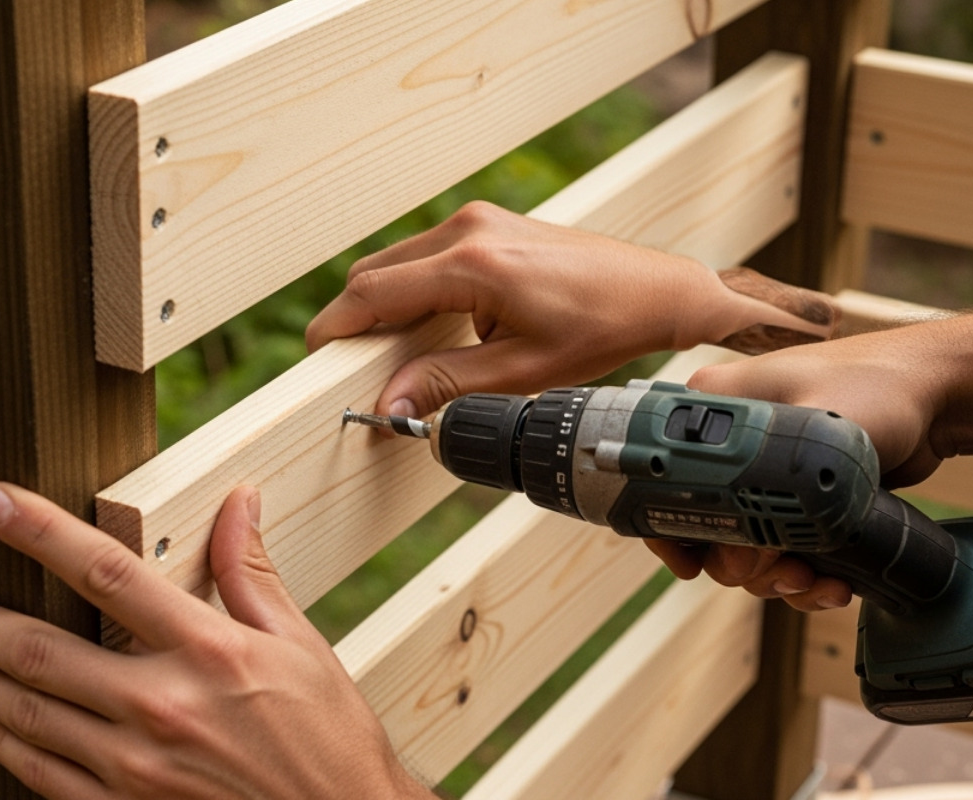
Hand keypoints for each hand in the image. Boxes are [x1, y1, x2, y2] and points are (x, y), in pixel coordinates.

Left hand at [0, 483, 434, 799]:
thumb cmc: (333, 747)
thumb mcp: (303, 648)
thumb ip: (252, 573)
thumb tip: (239, 501)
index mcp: (210, 652)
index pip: (107, 573)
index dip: (40, 532)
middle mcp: (164, 707)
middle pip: (41, 650)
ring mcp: (137, 771)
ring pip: (28, 713)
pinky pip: (42, 775)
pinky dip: (2, 742)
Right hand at [306, 201, 834, 418]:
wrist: (655, 291)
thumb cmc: (600, 329)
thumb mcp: (522, 372)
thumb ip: (447, 385)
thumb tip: (388, 406)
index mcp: (472, 264)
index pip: (372, 293)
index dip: (335, 331)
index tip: (317, 365)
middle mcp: (468, 229)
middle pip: (375, 275)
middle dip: (358, 324)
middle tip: (355, 373)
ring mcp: (478, 220)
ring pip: (397, 263)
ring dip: (386, 308)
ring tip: (397, 358)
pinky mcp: (488, 224)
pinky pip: (425, 256)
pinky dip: (413, 292)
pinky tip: (431, 330)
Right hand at [646, 334, 949, 610]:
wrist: (943, 393)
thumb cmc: (882, 386)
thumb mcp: (819, 429)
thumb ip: (776, 488)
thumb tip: (743, 557)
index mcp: (716, 409)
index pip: (662, 477)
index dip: (670, 529)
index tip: (690, 565)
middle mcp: (731, 443)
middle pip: (707, 524)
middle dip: (739, 563)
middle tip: (775, 571)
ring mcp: (765, 474)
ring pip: (746, 546)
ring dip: (775, 578)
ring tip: (811, 581)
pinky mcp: (799, 500)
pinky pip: (784, 550)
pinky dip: (804, 575)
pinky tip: (832, 585)